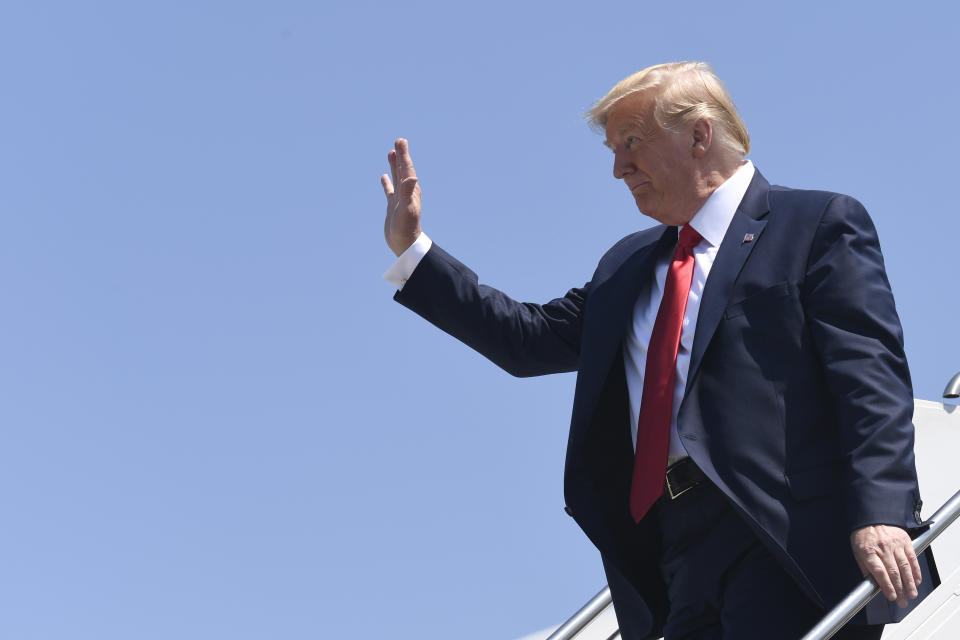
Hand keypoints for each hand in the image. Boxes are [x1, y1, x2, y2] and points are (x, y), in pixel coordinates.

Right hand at [381, 138, 421, 255]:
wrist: (405, 244)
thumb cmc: (407, 228)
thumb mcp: (407, 209)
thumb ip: (408, 192)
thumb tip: (412, 176)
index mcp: (410, 190)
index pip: (407, 168)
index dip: (404, 155)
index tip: (401, 141)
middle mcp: (406, 192)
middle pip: (403, 169)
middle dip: (401, 155)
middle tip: (399, 141)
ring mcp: (399, 199)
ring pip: (396, 177)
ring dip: (394, 166)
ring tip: (391, 153)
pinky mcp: (393, 206)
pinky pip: (389, 191)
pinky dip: (387, 183)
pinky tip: (384, 177)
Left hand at [850, 524, 921, 607]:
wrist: (871, 516)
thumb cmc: (863, 535)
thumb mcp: (856, 551)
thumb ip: (864, 568)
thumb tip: (871, 585)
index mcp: (868, 551)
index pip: (879, 572)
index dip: (886, 586)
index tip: (891, 597)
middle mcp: (882, 548)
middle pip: (893, 572)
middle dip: (899, 590)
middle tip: (902, 602)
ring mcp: (895, 544)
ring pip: (904, 567)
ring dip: (909, 583)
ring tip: (912, 594)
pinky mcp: (904, 541)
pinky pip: (912, 558)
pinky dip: (916, 571)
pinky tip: (916, 580)